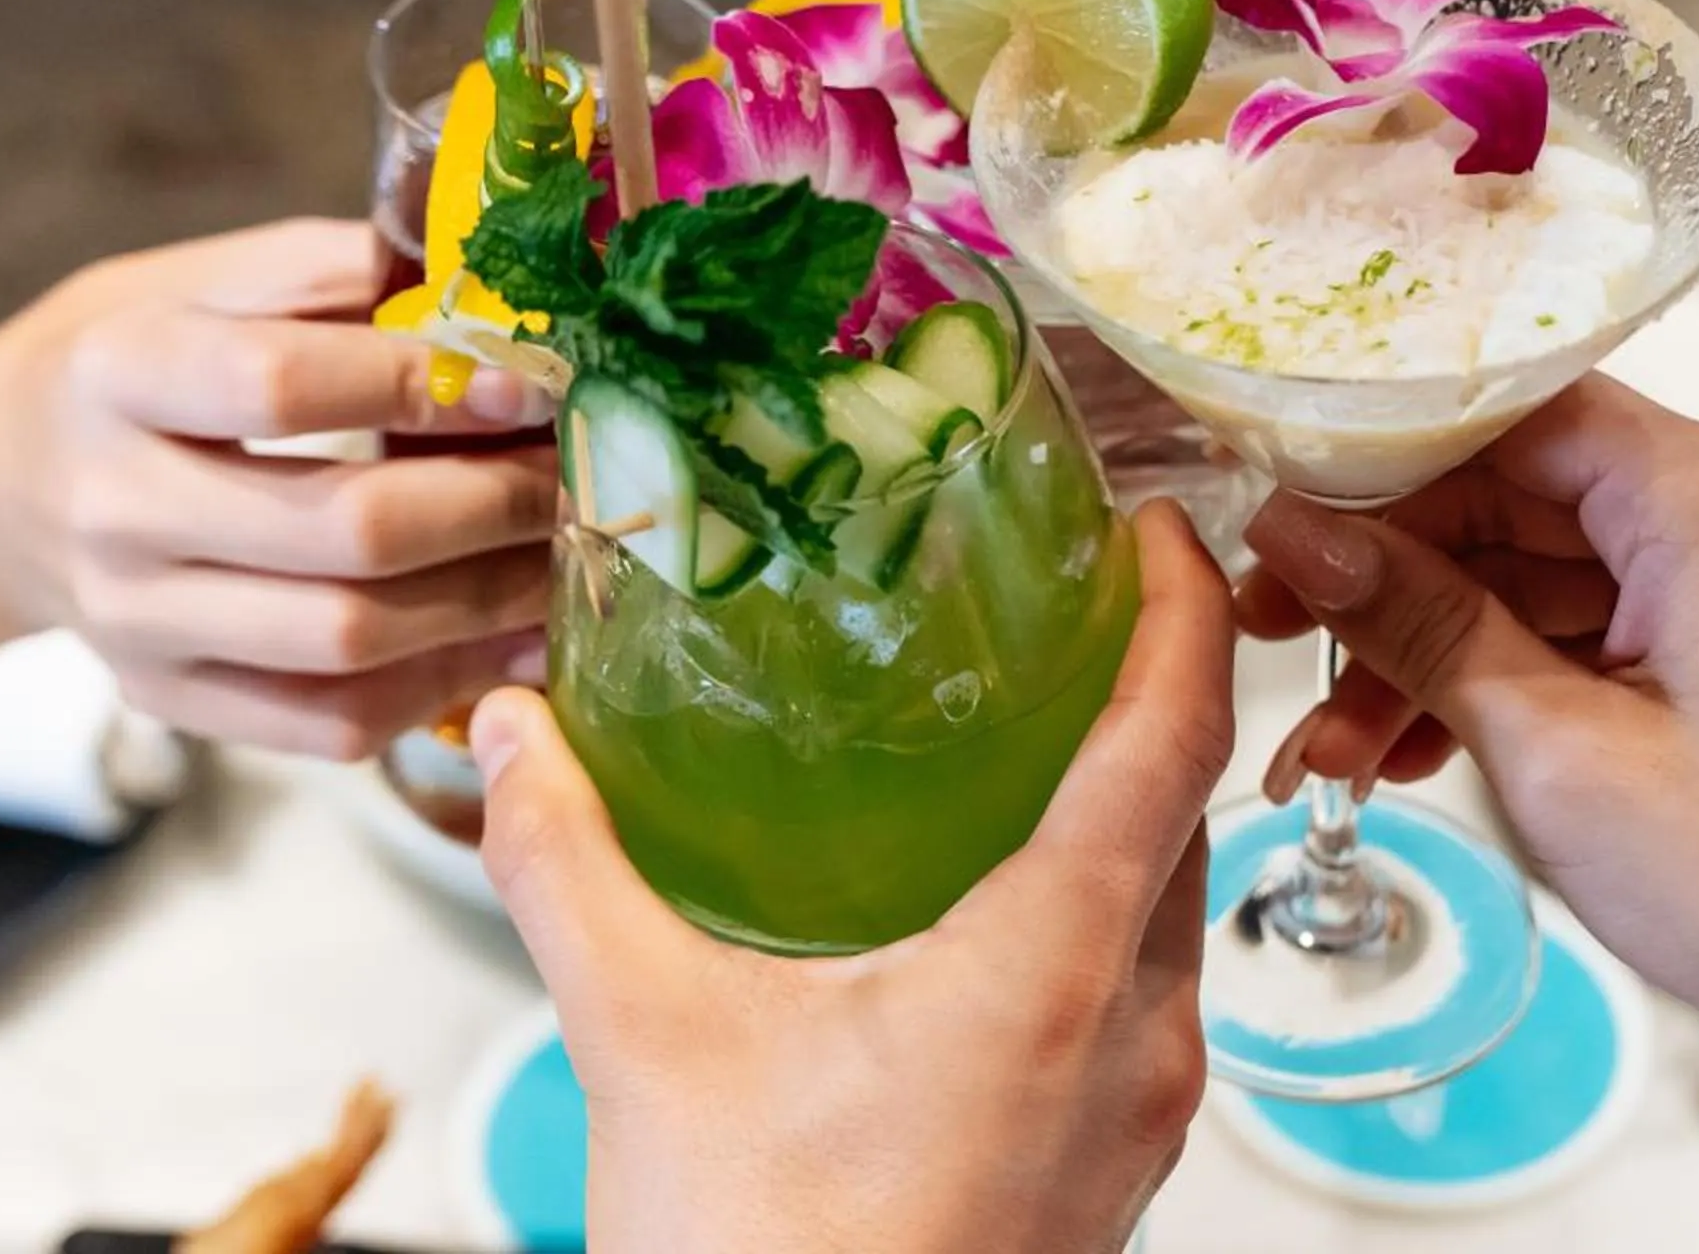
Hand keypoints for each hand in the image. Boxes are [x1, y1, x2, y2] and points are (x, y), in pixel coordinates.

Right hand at [0, 219, 561, 756]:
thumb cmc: (118, 363)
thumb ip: (325, 272)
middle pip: (340, 532)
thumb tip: (481, 282)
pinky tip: (505, 640)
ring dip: (485, 604)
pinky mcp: (166, 697)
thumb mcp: (190, 279)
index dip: (422, 387)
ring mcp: (135, 621)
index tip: (528, 385)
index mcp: (117, 372)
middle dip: (490, 508)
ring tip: (565, 560)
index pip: (282, 386)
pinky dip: (434, 686)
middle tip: (574, 482)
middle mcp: (113, 507)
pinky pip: (324, 721)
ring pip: (347, 640)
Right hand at [472, 502, 1236, 1253]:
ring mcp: (1141, 1112)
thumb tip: (512, 739)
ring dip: (1124, 808)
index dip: (1179, 616)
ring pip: (1170, 910)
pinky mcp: (1113, 1166)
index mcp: (1057, 974)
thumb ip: (571, 867)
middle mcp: (1136, 1036)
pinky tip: (991, 898)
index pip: (1171, 744)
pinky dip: (1099, 905)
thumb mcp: (647, 1042)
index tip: (1161, 531)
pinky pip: (1142, 992)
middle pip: (1186, 816)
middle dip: (1149, 694)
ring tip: (1032, 730)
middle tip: (1079, 603)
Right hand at [1243, 377, 1698, 1251]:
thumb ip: (1418, 623)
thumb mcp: (1555, 751)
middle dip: (1391, 577)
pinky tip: (1415, 750)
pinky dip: (1509, 675)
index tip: (1282, 515)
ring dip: (1435, 649)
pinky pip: (1596, 619)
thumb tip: (1296, 533)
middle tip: (1279, 636)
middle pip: (1519, 491)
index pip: (1509, 411)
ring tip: (1334, 746)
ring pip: (1542, 567)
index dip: (1379, 459)